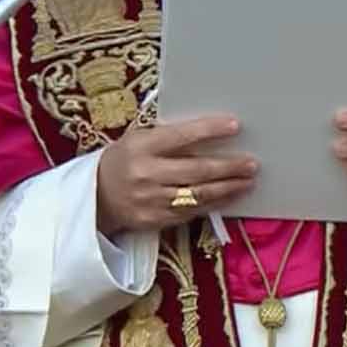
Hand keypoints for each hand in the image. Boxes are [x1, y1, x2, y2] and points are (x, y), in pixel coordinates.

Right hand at [96, 114, 256, 236]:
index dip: (209, 130)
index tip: (235, 125)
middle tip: (252, 163)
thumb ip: (167, 137)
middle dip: (228, 166)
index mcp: (141, 147)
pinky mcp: (155, 221)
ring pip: (198, 195)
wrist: (95, 197)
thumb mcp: (137, 140)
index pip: (181, 136)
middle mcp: (146, 174)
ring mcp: (151, 200)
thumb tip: (208, 131)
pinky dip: (214, 204)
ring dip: (228, 188)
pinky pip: (192, 213)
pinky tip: (229, 197)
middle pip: (196, 170)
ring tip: (248, 181)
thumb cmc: (123, 161)